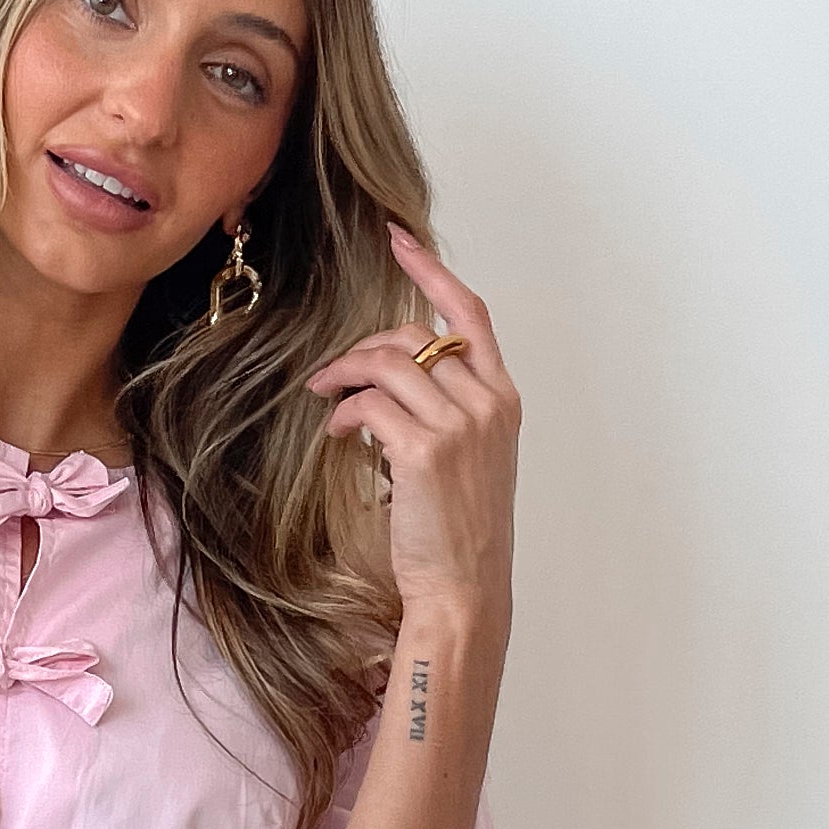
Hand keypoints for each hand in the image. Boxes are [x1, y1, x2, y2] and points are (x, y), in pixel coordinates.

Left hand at [304, 221, 520, 625]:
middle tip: (331, 375)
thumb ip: (446, 411)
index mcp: (503, 400)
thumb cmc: (460, 531)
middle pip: (416, 336)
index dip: (431, 271)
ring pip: (389, 363)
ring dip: (345, 374)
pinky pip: (369, 405)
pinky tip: (336, 435)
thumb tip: (389, 380)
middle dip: (364, 347)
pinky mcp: (425, 451)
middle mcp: (488, 404)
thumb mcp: (468, 459)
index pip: (471, 314)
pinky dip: (344, 413)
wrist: (464, 588)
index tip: (397, 240)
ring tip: (325, 398)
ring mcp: (460, 426)